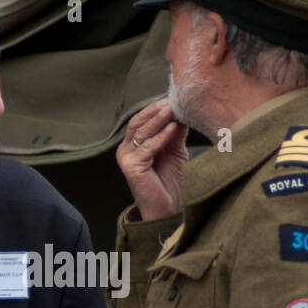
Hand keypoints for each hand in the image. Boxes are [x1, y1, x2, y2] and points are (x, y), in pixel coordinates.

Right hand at [116, 98, 187, 220]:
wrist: (168, 208)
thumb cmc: (170, 182)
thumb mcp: (175, 150)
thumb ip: (175, 132)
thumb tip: (181, 110)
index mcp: (132, 144)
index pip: (141, 120)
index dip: (155, 109)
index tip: (172, 98)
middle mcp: (125, 149)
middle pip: (138, 123)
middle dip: (155, 111)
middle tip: (171, 100)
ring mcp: (126, 158)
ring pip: (142, 132)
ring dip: (159, 120)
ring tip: (172, 109)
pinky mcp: (131, 167)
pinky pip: (147, 147)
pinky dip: (161, 137)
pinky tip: (173, 128)